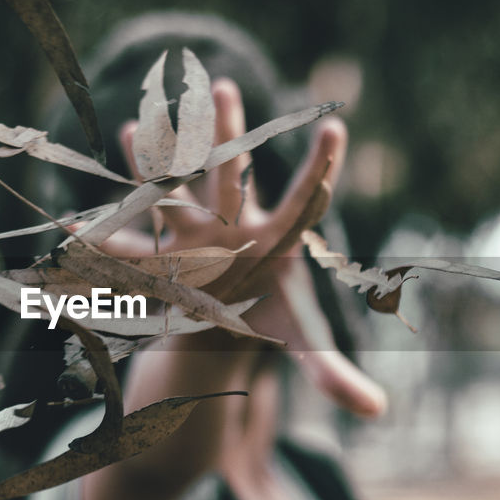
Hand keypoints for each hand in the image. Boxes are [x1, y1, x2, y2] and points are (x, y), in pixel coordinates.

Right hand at [107, 78, 386, 418]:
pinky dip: (134, 177)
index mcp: (277, 241)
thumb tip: (380, 413)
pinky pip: (148, 199)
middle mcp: (239, 219)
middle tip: (222, 87)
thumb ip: (335, 373)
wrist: (235, 296)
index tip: (335, 127)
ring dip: (173, 143)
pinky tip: (120, 137)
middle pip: (235, 175)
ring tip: (162, 106)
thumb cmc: (271, 314)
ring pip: (184, 175)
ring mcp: (202, 219)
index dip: (320, 167)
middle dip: (226, 133)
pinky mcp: (169, 230)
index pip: (304, 201)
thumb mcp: (301, 341)